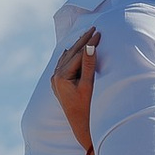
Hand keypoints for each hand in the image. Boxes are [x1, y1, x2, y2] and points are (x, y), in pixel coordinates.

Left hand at [51, 28, 100, 154]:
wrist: (81, 127)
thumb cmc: (87, 108)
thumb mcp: (89, 85)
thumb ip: (89, 65)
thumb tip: (90, 46)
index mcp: (61, 77)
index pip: (77, 54)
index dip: (88, 43)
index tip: (99, 32)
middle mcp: (55, 77)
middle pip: (70, 54)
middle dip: (82, 41)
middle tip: (94, 28)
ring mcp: (55, 81)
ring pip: (66, 58)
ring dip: (76, 47)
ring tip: (86, 35)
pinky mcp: (58, 84)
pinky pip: (63, 65)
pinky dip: (69, 56)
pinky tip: (71, 50)